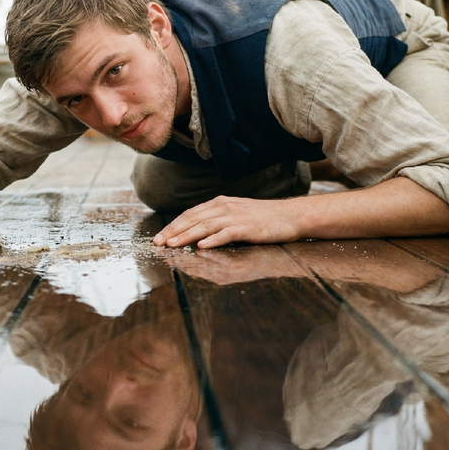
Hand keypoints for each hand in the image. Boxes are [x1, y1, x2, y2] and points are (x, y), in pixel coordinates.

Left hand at [153, 196, 304, 248]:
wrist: (290, 216)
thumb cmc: (263, 218)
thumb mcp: (236, 213)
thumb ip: (218, 219)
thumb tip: (197, 231)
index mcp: (220, 203)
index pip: (190, 214)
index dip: (173, 225)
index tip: (159, 236)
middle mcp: (225, 207)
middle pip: (193, 219)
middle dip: (173, 231)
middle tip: (158, 243)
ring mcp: (236, 217)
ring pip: (206, 226)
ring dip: (187, 236)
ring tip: (172, 245)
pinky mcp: (247, 228)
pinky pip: (227, 233)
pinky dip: (213, 239)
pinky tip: (202, 246)